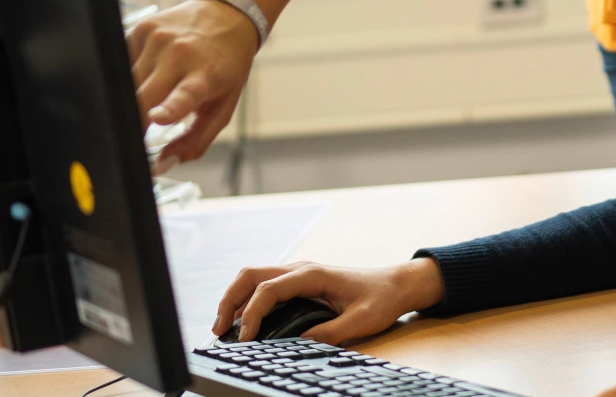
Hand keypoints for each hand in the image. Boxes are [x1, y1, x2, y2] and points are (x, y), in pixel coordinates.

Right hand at [128, 0, 258, 167]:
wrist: (228, 15)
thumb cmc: (226, 66)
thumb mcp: (223, 106)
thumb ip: (196, 141)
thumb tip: (162, 165)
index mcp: (206, 75)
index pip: (185, 95)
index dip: (168, 109)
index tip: (155, 118)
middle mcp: (181, 54)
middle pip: (141, 96)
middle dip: (131, 122)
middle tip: (129, 138)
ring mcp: (159, 39)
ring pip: (124, 82)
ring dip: (128, 98)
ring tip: (145, 99)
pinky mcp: (141, 29)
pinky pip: (121, 62)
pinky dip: (125, 76)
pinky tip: (142, 75)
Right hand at [214, 258, 445, 345]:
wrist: (397, 284)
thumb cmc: (381, 298)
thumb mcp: (361, 321)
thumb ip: (331, 333)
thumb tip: (300, 345)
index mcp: (313, 274)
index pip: (268, 289)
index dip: (250, 313)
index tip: (244, 339)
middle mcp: (301, 269)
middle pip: (251, 275)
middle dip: (229, 300)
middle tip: (218, 330)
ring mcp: (298, 273)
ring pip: (253, 278)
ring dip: (234, 299)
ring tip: (223, 328)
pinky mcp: (299, 282)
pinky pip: (264, 285)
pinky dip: (246, 300)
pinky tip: (242, 321)